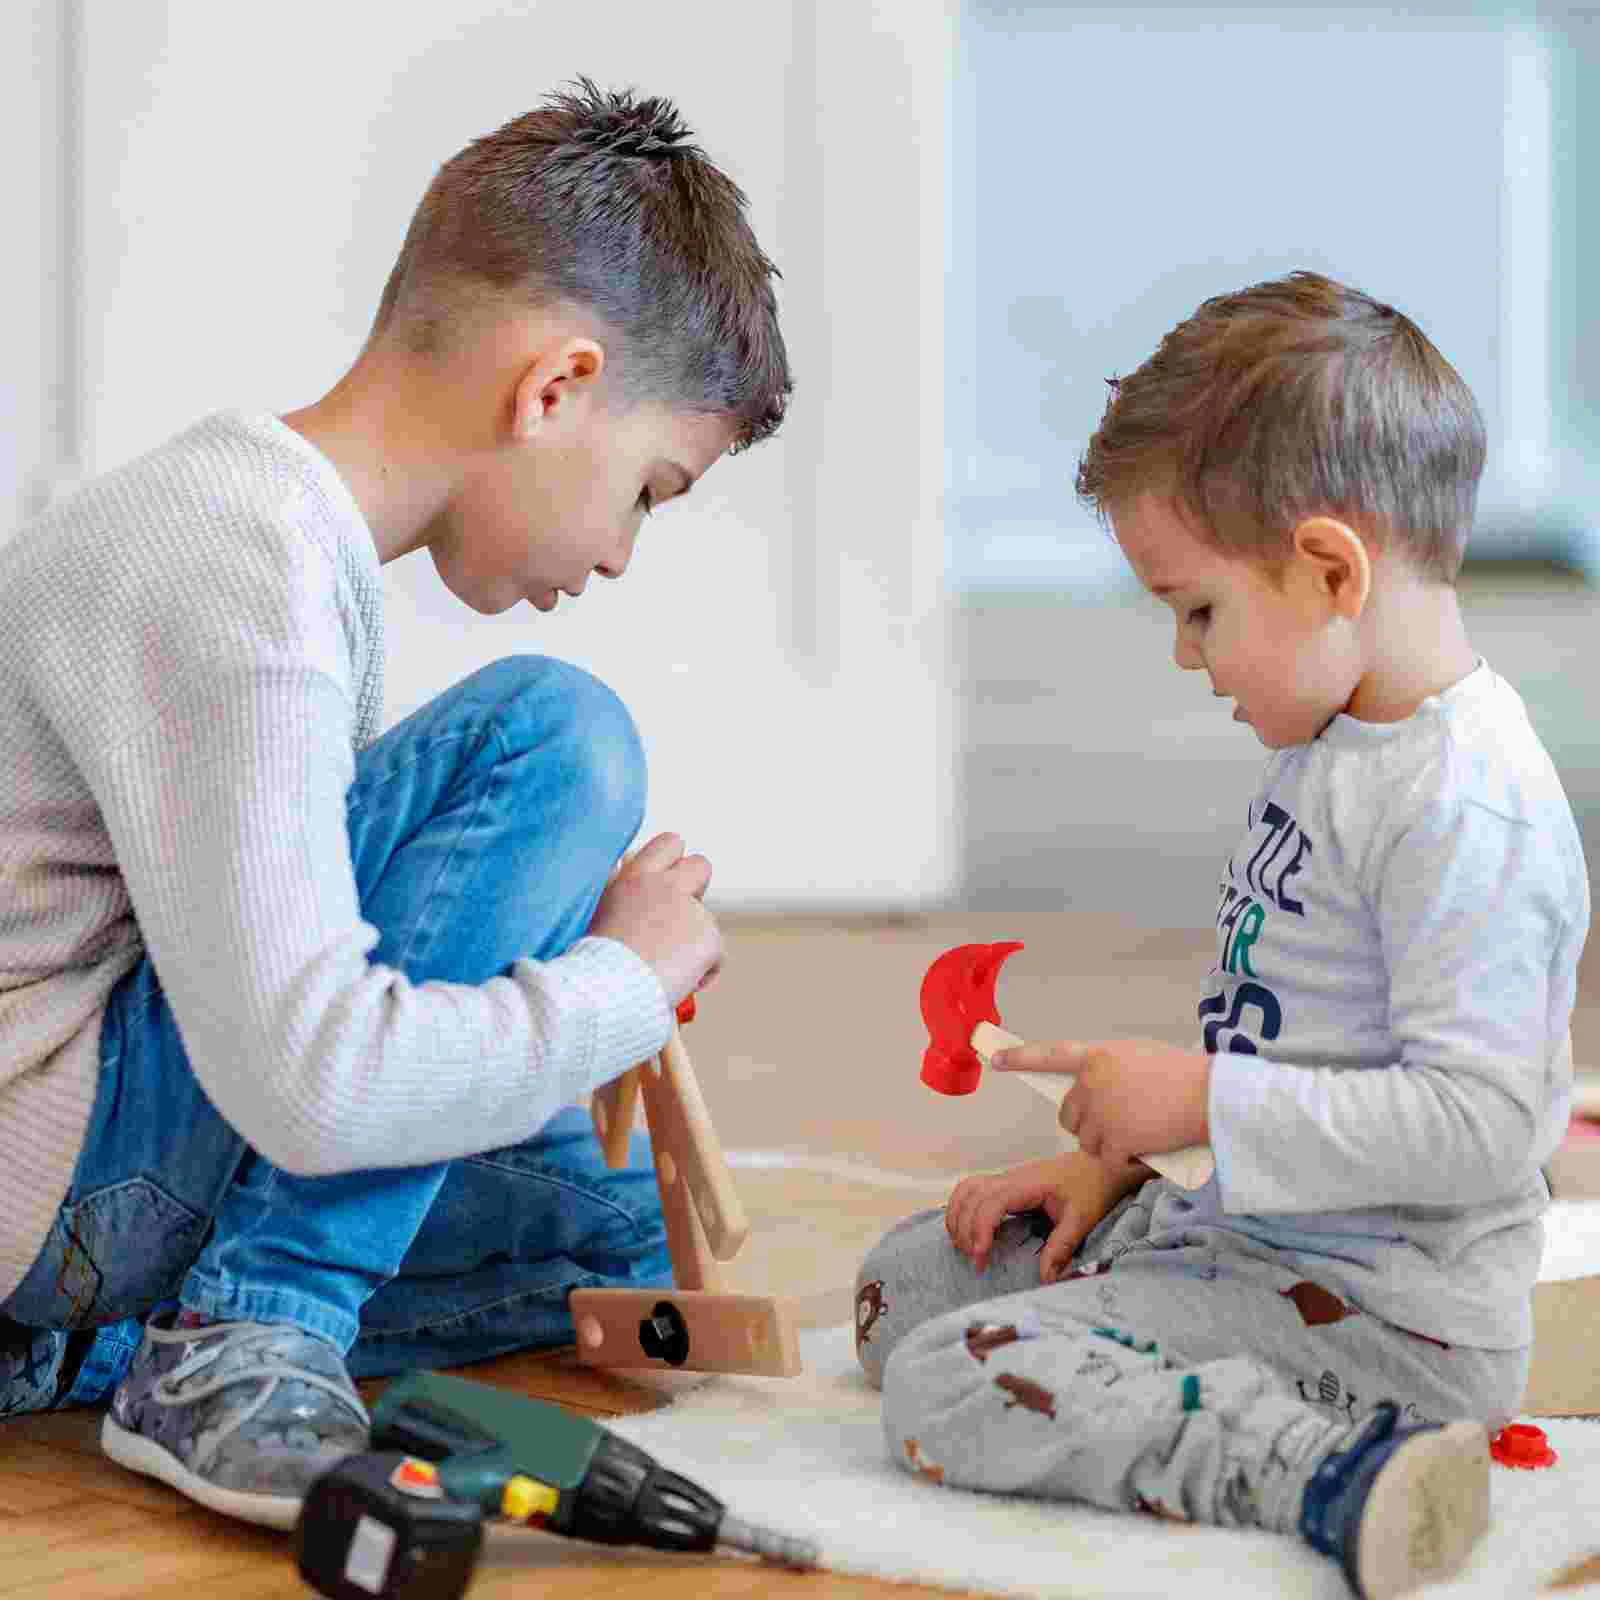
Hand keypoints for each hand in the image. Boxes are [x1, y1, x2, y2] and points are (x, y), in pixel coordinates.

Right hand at [587, 833, 721, 1009]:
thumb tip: (633, 889)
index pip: (669, 844)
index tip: (665, 883)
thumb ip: (622, 895)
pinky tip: (676, 984)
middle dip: (697, 888)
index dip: (673, 862)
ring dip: (694, 940)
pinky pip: (716, 956)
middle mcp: (665, 886)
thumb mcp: (597, 912)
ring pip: (707, 920)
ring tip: (664, 968)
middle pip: (701, 866)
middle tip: (678, 920)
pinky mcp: (709, 937)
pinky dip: (703, 972)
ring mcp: (690, 909)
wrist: (603, 989)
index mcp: (635, 877)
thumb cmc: (592, 961)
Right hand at [944, 1152, 1147, 1283]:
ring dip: (958, 1217)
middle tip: (976, 1260)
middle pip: (971, 1198)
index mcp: (1027, 1185)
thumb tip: (1045, 1279)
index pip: (990, 1204)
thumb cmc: (1090, 1187)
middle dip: (965, 1230)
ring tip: (966, 1246)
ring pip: (966, 1190)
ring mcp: (1006, 1178)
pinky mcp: (1006, 1183)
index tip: (981, 1258)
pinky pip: (973, 1188)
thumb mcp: (1081, 1220)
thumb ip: (1061, 1248)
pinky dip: (962, 1206)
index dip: (979, 1230)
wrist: (1098, 1163)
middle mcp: (1010, 1178)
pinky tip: (966, 1227)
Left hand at [992, 1037, 1210, 1168]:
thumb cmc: (1184, 1075)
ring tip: (1143, 1132)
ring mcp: (1100, 1114)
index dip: (1020, 1058)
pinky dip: (1126, 1161)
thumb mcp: (1140, 1055)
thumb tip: (1095, 1082)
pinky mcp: (1113, 1142)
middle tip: (1120, 1124)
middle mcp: (1091, 1083)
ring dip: (1108, 1144)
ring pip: (1087, 1141)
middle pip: (1068, 1115)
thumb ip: (1110, 1068)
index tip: (996, 1059)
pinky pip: (1107, 1159)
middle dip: (1087, 1124)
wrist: (1209, 1096)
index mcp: (1097, 1056)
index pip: (1048, 1055)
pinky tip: (1147, 1149)